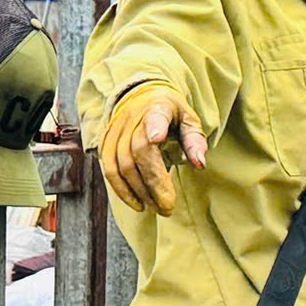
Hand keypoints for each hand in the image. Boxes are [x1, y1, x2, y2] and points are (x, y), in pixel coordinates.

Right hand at [100, 81, 206, 213]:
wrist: (140, 96)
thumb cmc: (169, 112)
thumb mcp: (189, 119)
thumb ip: (195, 140)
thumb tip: (200, 164)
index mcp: (157, 107)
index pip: (155, 116)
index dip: (154, 126)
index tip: (157, 137)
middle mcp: (133, 118)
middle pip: (138, 153)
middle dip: (153, 184)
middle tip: (168, 207)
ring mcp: (116, 131)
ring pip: (121, 165)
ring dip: (138, 191)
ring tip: (155, 208)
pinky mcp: (106, 142)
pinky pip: (109, 169)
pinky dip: (121, 190)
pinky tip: (137, 203)